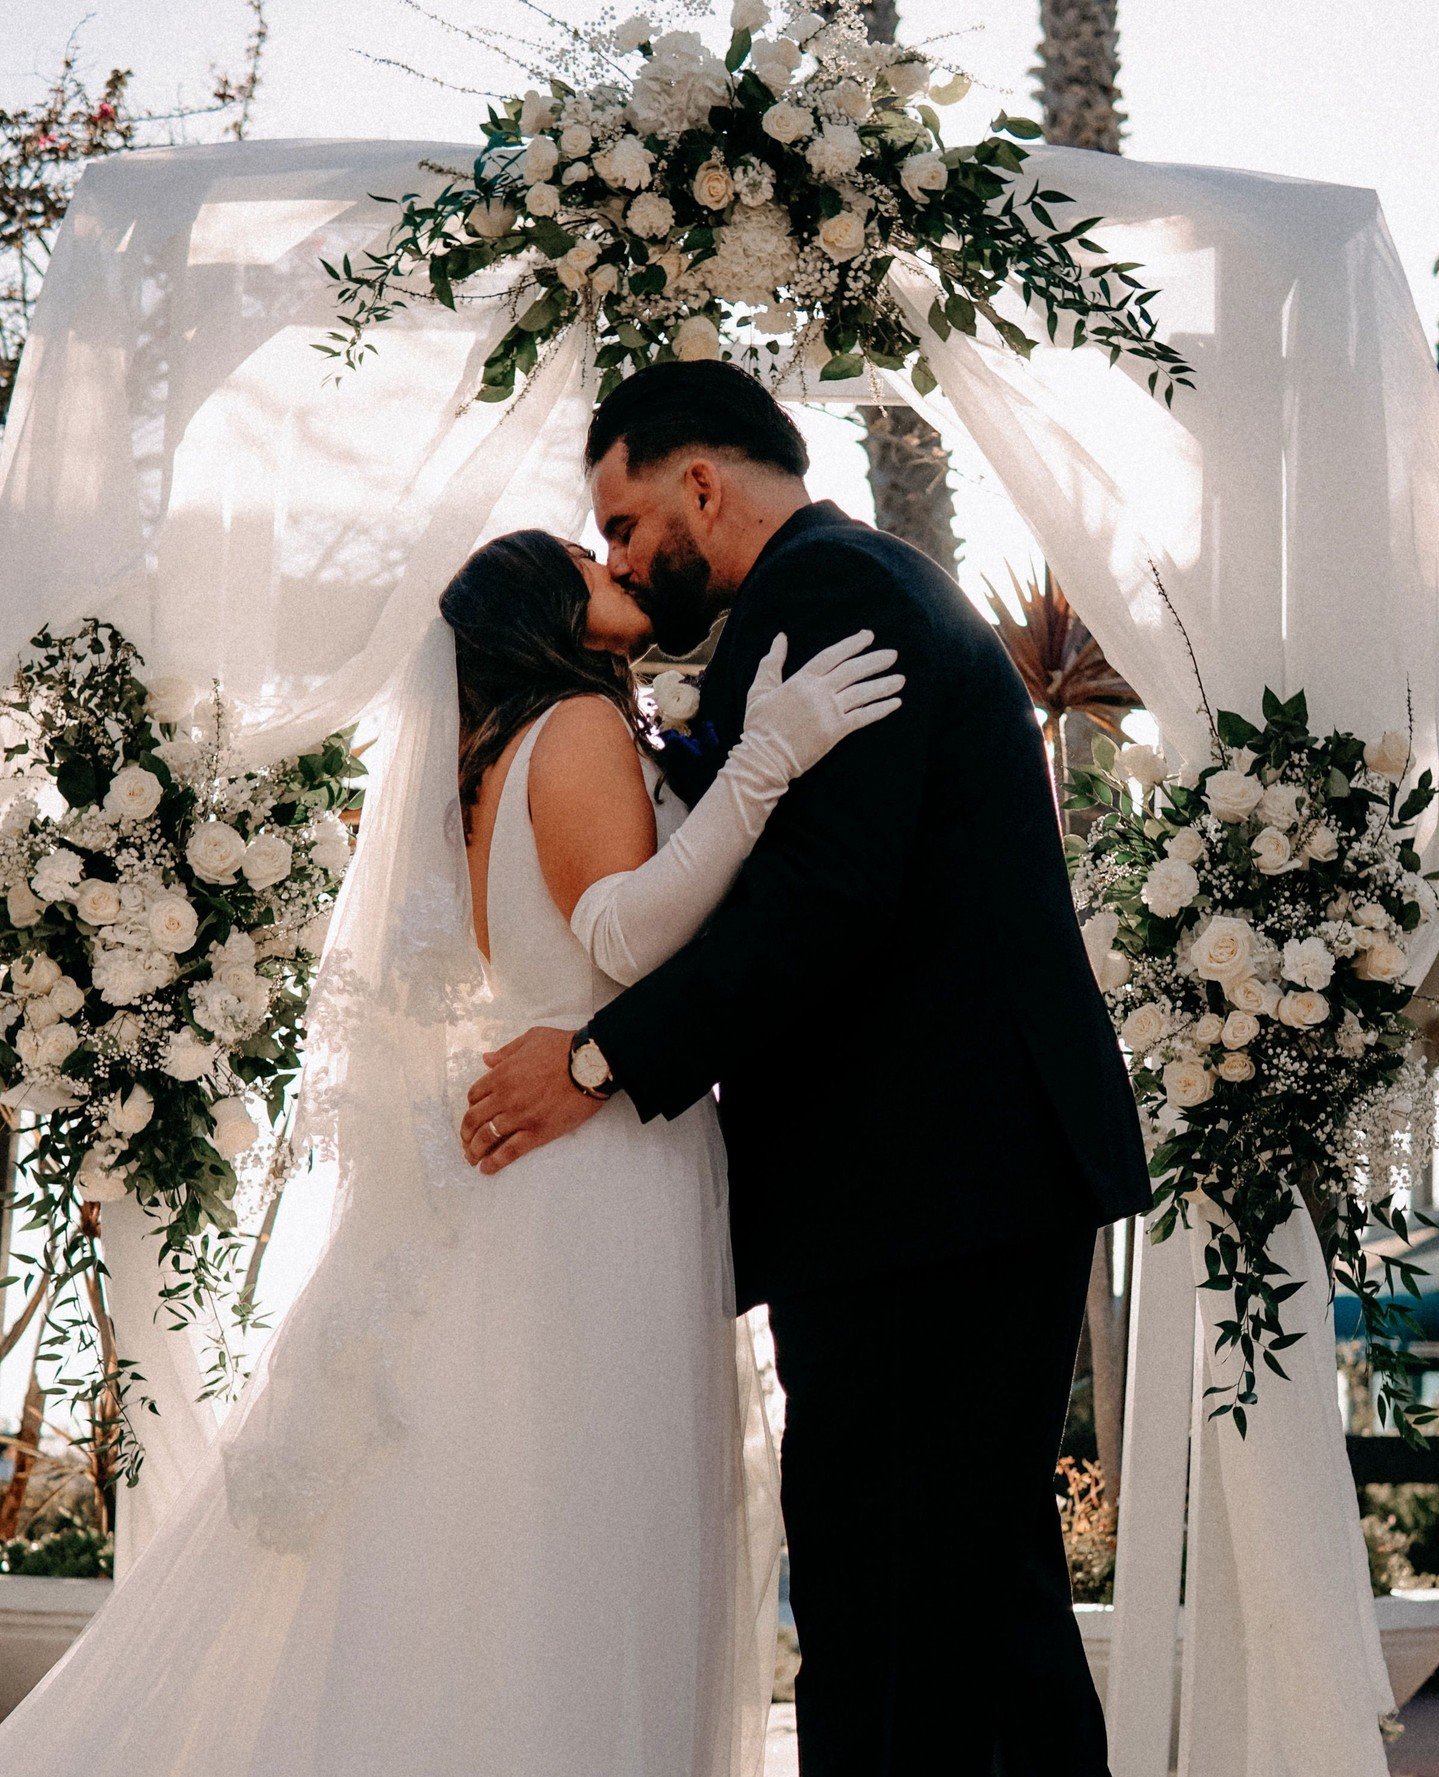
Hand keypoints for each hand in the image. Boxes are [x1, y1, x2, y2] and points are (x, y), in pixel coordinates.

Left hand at [460, 1026, 603, 1172]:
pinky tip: (486, 1169)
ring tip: (472, 1159)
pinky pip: (509, 1152)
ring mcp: (520, 1117)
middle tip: (466, 1141)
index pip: (475, 1095)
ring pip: (487, 1138)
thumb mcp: (530, 1038)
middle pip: (474, 1119)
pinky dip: (495, 1163)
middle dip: (466, 1133)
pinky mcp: (537, 1132)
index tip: (475, 1112)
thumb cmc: (563, 1047)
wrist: (590, 1064)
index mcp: (501, 1074)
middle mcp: (505, 1097)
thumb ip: (506, 1052)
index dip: (472, 1106)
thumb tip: (486, 1059)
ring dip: (475, 1150)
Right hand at [740, 628, 903, 778]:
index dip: (852, 644)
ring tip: (901, 679)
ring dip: (884, 684)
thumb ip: (772, 662)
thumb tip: (780, 637)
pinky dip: (880, 709)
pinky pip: (863, 717)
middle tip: (893, 654)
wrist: (764, 757)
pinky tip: (895, 703)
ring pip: (862, 693)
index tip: (869, 636)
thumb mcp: (760, 689)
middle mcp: (819, 692)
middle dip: (875, 661)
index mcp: (802, 680)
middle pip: (852, 670)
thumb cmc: (759, 725)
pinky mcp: (836, 731)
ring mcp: (829, 712)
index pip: (832, 655)